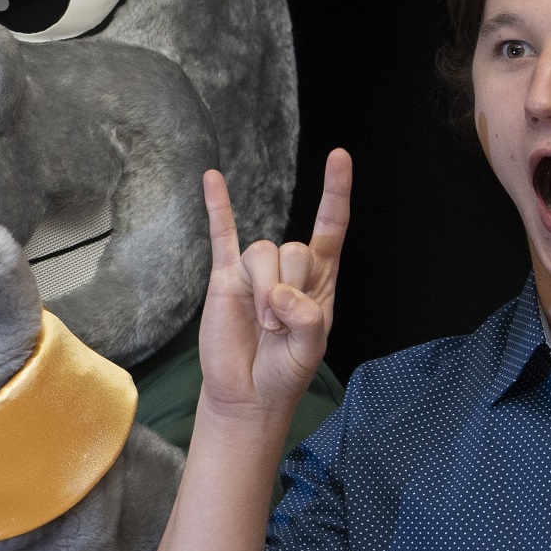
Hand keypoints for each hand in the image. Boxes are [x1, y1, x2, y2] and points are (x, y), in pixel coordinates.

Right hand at [195, 150, 347, 424]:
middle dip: (289, 287)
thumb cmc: (284, 372)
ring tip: (263, 324)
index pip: (330, 226)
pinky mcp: (225, 278)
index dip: (335, 192)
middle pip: (293, 248)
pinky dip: (217, 206)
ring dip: (264, 290)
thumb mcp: (311, 349)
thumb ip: (306, 317)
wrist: (247, 394)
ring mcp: (255, 272)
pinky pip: (222, 236)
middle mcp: (288, 269)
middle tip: (279, 327)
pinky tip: (212, 177)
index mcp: (319, 280)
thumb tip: (278, 292)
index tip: (338, 156)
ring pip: (262, 252)